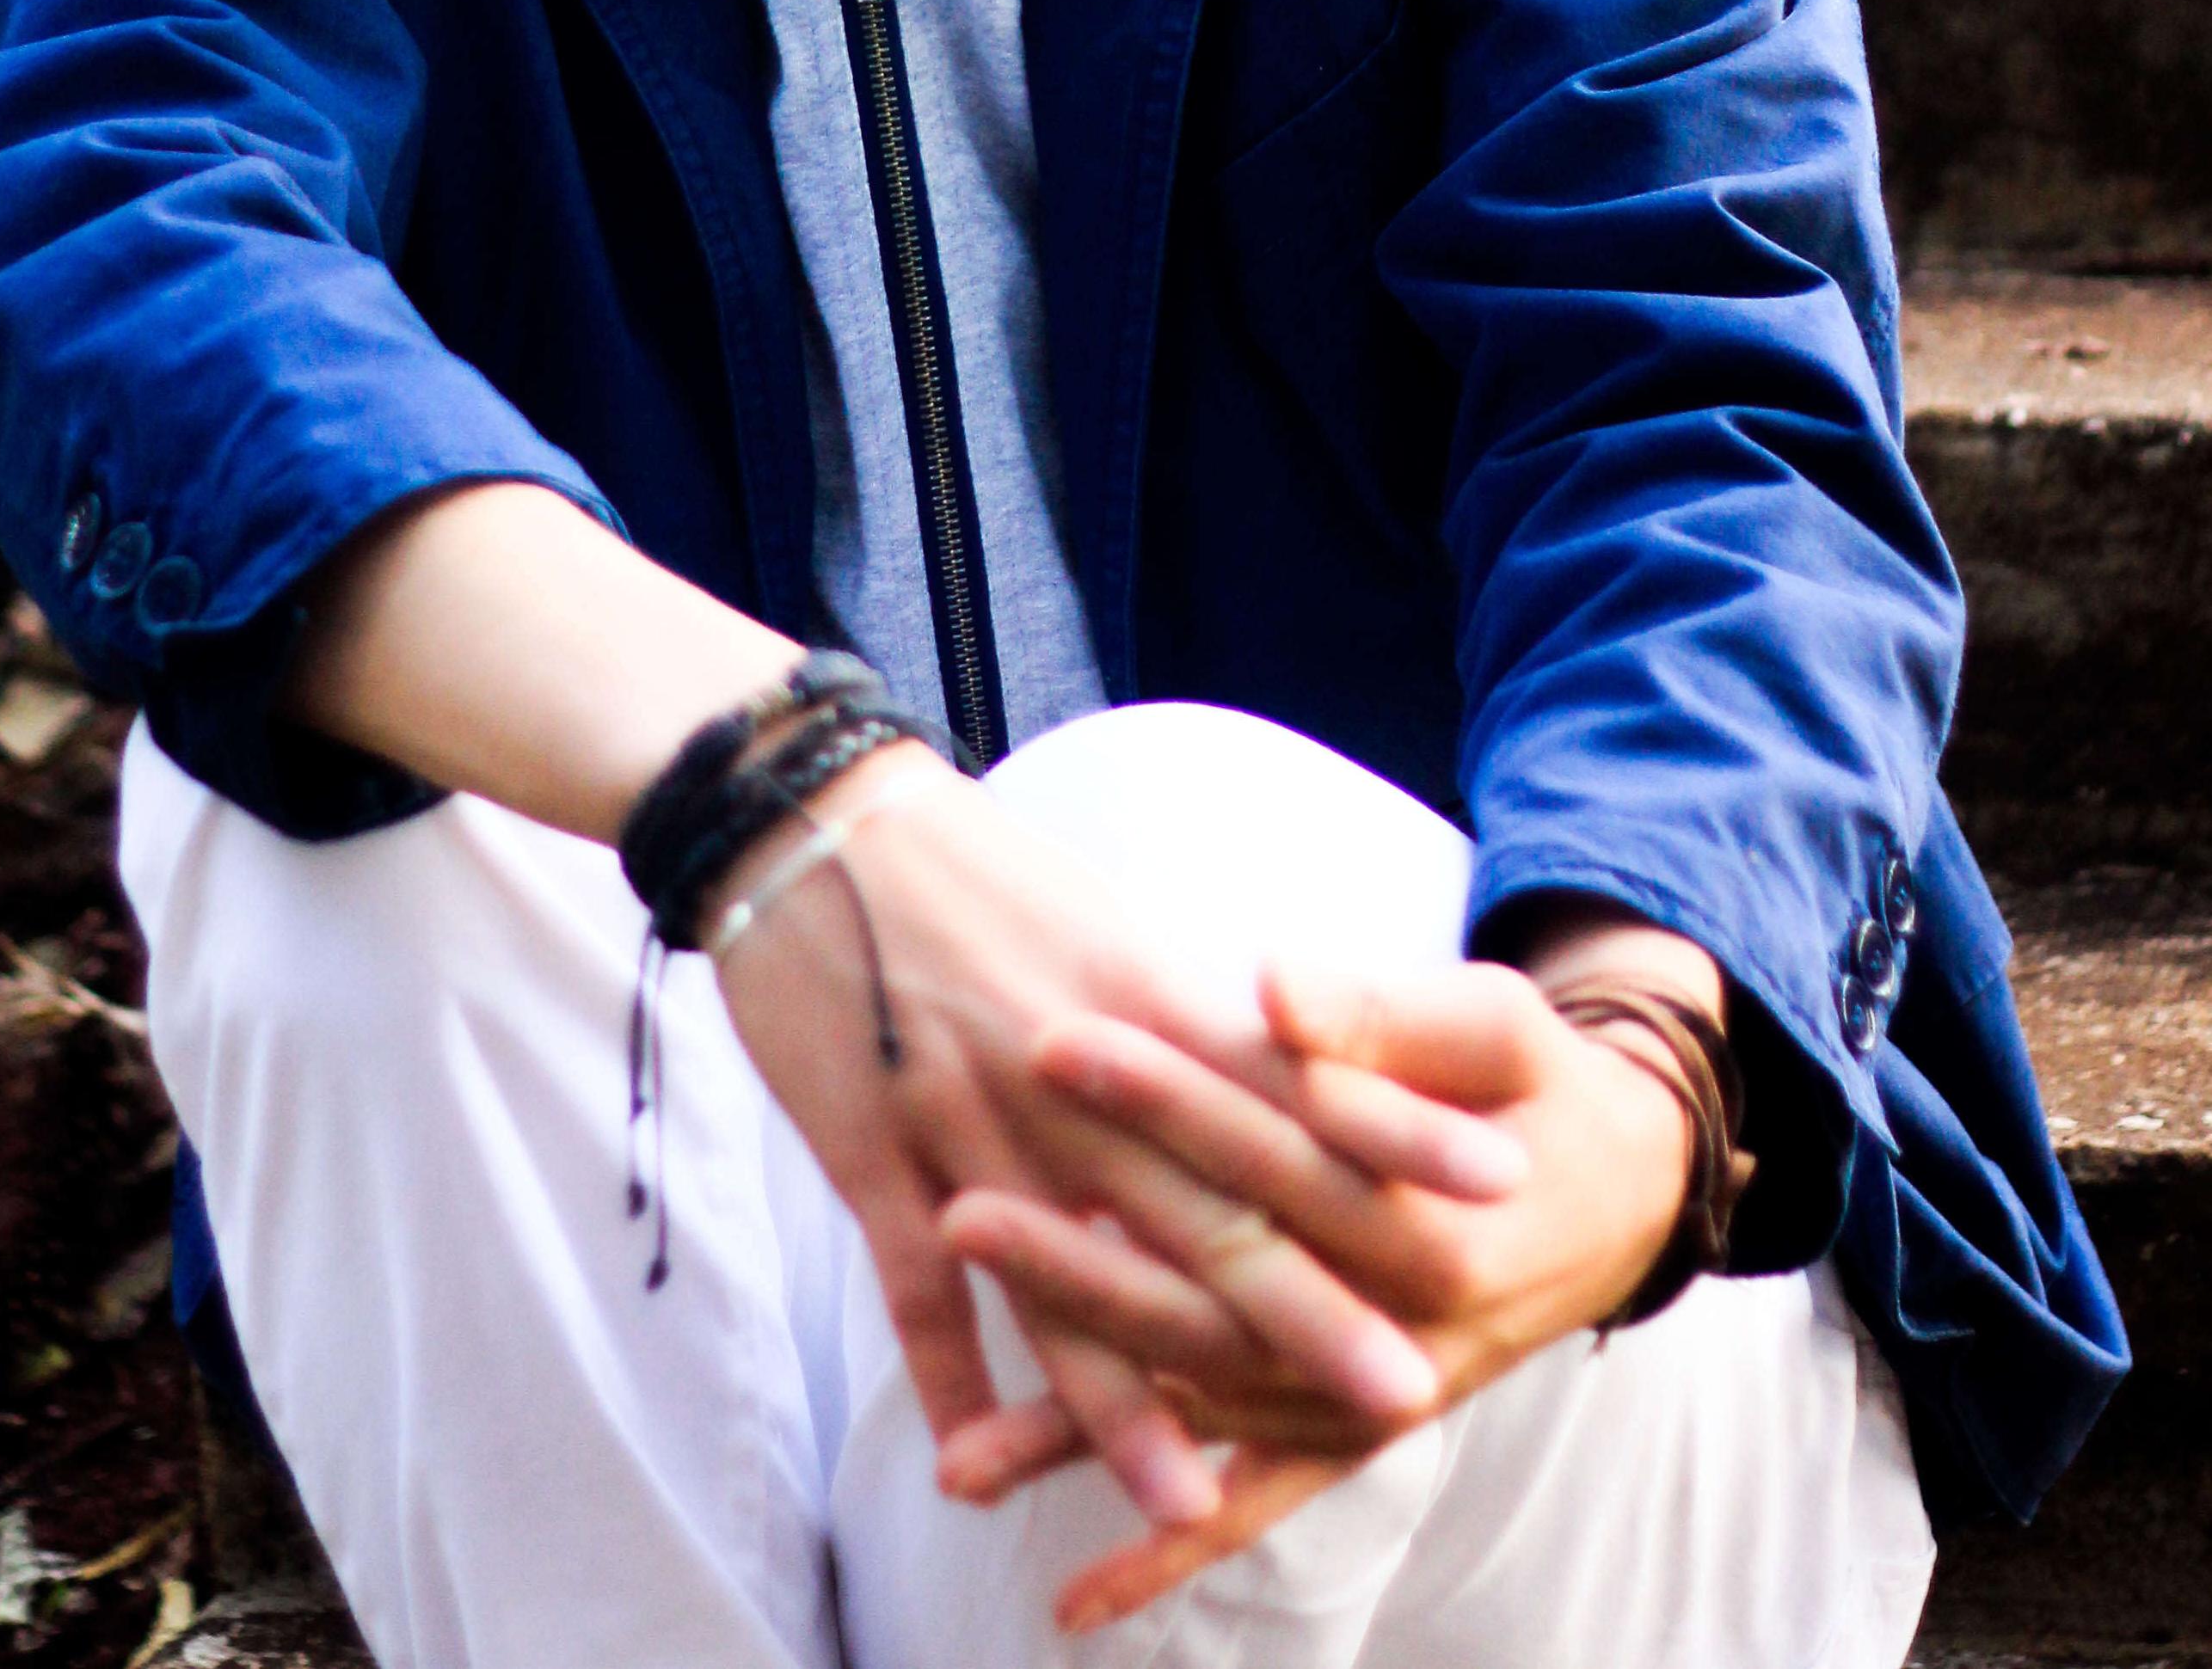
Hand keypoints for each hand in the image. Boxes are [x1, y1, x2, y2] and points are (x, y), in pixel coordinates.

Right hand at [710, 754, 1519, 1542]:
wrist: (815, 822)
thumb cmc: (970, 872)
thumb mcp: (1100, 927)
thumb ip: (1188, 1014)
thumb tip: (1288, 1065)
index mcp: (1144, 996)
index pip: (1293, 1079)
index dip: (1396, 1133)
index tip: (1500, 1182)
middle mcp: (1076, 1070)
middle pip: (1205, 1207)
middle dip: (1308, 1307)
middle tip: (1409, 1392)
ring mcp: (970, 1118)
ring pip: (1065, 1281)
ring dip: (1128, 1399)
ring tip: (1195, 1493)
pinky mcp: (871, 1147)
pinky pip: (917, 1283)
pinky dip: (951, 1370)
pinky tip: (979, 1453)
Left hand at [939, 937, 1706, 1628]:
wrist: (1618, 1191)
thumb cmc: (1531, 1082)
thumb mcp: (1487, 1021)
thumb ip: (1377, 1011)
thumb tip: (1272, 989)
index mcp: (1432, 1211)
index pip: (1274, 1150)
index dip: (1166, 1095)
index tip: (1055, 1040)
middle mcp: (1400, 1330)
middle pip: (1219, 1293)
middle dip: (1084, 1260)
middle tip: (962, 1215)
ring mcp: (1371, 1396)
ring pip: (1212, 1409)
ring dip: (1087, 1427)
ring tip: (955, 1455)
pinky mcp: (1357, 1432)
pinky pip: (1259, 1501)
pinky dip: (1170, 1551)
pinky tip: (1074, 1599)